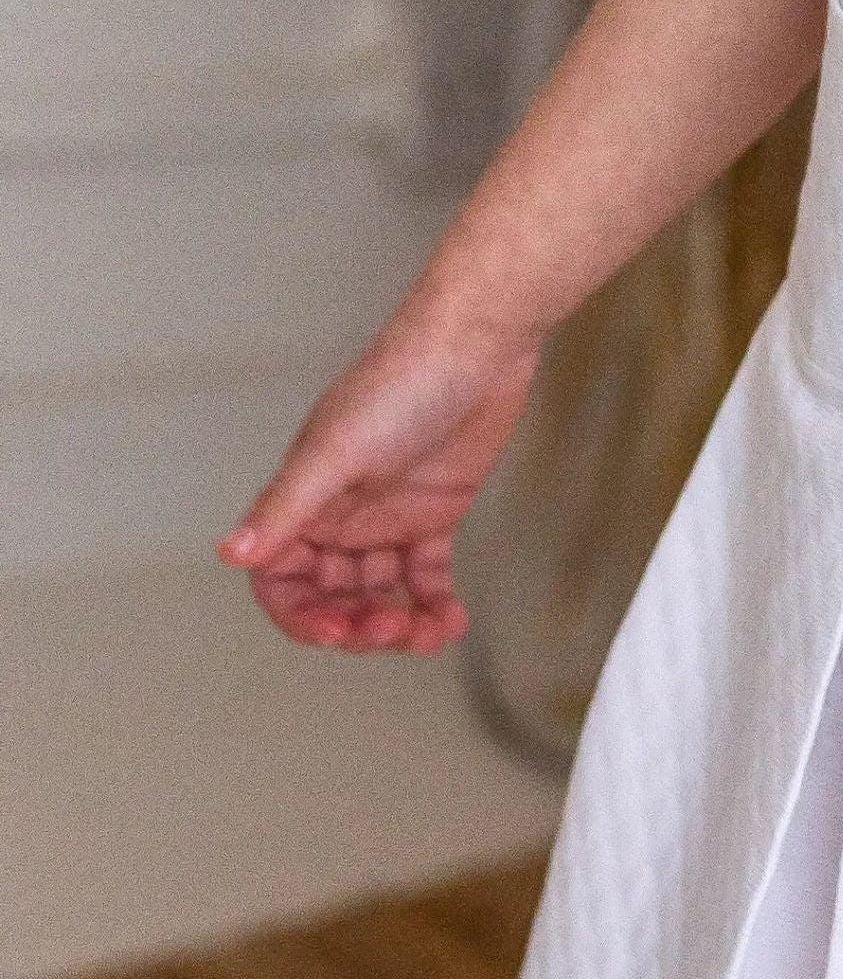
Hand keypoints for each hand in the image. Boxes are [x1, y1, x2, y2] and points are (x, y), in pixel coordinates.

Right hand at [218, 305, 543, 654]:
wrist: (477, 347)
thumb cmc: (400, 385)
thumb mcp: (336, 451)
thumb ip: (285, 506)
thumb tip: (230, 553)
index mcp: (305, 502)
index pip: (280, 578)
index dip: (299, 614)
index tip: (335, 631)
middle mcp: (340, 515)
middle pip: (331, 596)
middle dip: (358, 623)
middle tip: (391, 628)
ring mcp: (387, 517)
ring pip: (380, 592)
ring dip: (400, 622)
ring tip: (429, 631)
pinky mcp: (433, 516)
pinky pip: (425, 576)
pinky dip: (436, 604)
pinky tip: (451, 620)